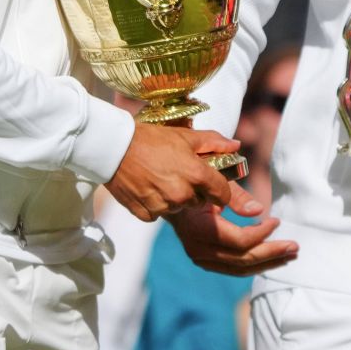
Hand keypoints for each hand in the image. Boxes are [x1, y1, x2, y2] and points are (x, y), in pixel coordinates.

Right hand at [105, 123, 239, 220]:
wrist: (114, 148)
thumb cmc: (151, 139)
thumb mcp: (185, 136)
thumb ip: (214, 142)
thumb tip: (236, 146)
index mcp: (196, 174)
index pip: (222, 194)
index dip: (221, 191)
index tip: (215, 187)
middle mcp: (182, 193)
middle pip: (199, 201)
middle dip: (194, 191)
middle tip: (178, 173)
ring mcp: (163, 205)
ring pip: (179, 207)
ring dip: (174, 197)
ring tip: (160, 177)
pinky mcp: (146, 214)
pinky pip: (158, 214)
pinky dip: (155, 204)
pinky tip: (147, 187)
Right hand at [169, 182, 298, 275]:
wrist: (171, 198)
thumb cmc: (196, 184)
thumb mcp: (214, 182)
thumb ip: (236, 196)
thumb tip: (259, 210)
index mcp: (201, 229)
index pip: (239, 241)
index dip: (262, 234)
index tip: (277, 220)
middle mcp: (198, 250)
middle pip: (242, 260)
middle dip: (272, 254)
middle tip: (295, 247)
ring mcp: (201, 259)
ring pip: (239, 269)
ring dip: (267, 263)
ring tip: (290, 256)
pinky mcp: (206, 261)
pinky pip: (233, 268)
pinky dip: (254, 264)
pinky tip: (272, 258)